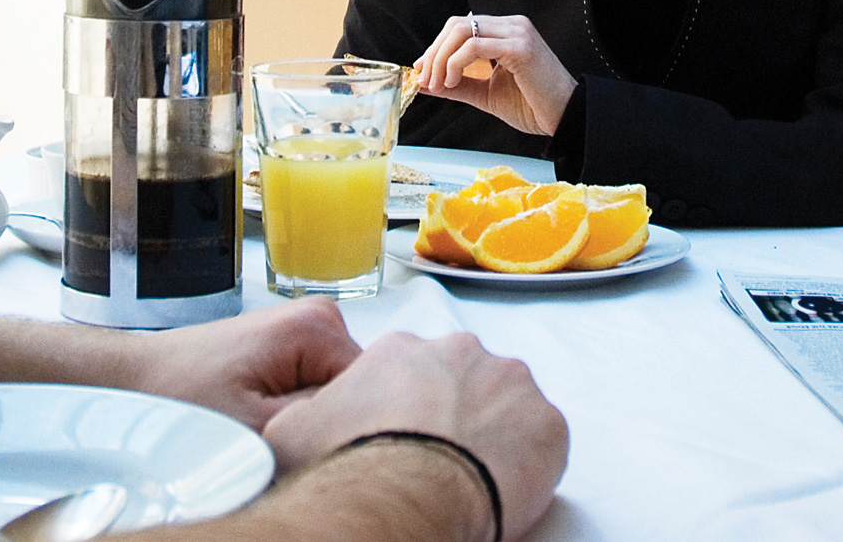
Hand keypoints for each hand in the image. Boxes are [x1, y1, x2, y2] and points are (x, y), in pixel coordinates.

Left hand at [118, 299, 360, 429]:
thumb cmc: (185, 394)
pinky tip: (268, 415)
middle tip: (279, 431)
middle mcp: (322, 316)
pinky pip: (321, 386)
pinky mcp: (295, 344)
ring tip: (269, 422)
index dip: (343, 424)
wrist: (143, 378)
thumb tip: (362, 423)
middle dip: (327, 418)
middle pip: (359, 387)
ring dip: (312, 415)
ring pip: (340, 391)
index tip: (304, 438)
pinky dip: (301, 407)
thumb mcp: (257, 427)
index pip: (373, 388)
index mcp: (319, 326)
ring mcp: (310, 328)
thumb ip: (317, 423)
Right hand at [262, 331, 566, 537]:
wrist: (408, 492)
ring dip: (492, 431)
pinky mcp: (548, 422)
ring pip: (505, 403)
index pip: (409, 370)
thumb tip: (300, 418)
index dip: (404, 407)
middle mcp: (460, 351)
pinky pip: (541, 439)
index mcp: (402, 349)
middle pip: (461, 378)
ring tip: (471, 472)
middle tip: (438, 455)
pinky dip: (528, 461)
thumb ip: (303, 412)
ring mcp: (510, 382)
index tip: (402, 436)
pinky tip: (502, 485)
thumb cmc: (353, 462)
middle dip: (452, 411)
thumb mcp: (294, 431)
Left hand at [414, 13, 575, 137]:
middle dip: (434, 52)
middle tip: (425, 79)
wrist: (565, 118)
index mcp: (505, 32)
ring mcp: (517, 33)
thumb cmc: (532, 106)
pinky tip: (452, 81)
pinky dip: (455, 63)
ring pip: (462, 31)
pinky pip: (474, 46)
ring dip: (441, 58)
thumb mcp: (486, 93)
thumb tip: (425, 82)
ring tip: (438, 83)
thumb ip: (457, 85)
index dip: (436, 47)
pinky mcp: (520, 47)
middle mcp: (511, 25)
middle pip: (457, 25)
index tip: (421, 71)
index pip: (460, 27)